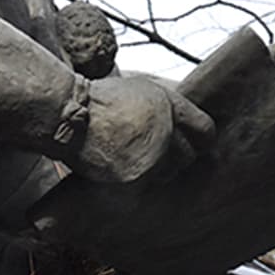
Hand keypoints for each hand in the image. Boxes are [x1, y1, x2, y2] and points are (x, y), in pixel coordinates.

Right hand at [65, 74, 214, 182]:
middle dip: (176, 155)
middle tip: (158, 152)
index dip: (203, 138)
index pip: (205, 129)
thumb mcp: (138, 91)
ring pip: (168, 173)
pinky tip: (122, 166)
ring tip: (134, 157)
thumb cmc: (98, 102)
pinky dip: (138, 179)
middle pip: (188, 155)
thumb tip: (184, 127)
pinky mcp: (136, 176)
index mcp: (168, 104)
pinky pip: (147, 183)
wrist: (69, 118)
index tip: (199, 144)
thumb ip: (164, 109)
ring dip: (157, 169)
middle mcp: (166, 130)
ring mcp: (152, 155)